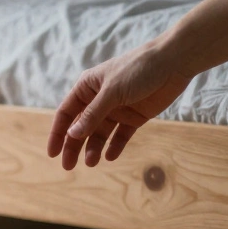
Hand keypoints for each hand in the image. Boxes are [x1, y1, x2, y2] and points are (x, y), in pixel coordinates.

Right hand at [47, 42, 191, 169]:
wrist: (174, 62)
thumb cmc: (138, 69)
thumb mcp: (112, 92)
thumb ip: (92, 114)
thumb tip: (72, 134)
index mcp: (86, 88)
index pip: (66, 114)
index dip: (58, 134)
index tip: (52, 153)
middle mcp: (98, 100)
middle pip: (80, 127)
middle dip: (73, 146)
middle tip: (68, 166)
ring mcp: (117, 109)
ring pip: (99, 134)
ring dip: (93, 148)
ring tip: (92, 162)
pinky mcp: (134, 117)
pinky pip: (120, 135)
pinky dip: (114, 146)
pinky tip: (110, 156)